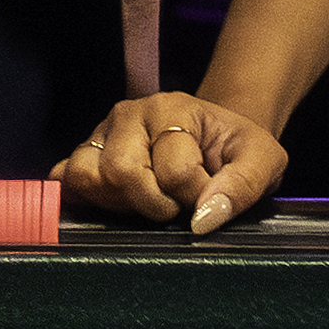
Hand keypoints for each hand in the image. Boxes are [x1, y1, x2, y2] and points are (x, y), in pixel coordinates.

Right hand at [59, 88, 284, 235]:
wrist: (215, 138)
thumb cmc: (236, 149)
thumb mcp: (263, 161)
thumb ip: (241, 187)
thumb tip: (203, 220)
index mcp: (172, 108)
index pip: (174, 171)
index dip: (194, 197)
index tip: (205, 194)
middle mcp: (130, 114)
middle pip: (122, 172)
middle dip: (153, 203)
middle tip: (173, 203)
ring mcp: (102, 133)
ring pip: (87, 177)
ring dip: (118, 202)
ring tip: (145, 200)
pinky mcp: (85, 153)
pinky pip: (65, 179)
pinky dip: (83, 198)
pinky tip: (115, 202)